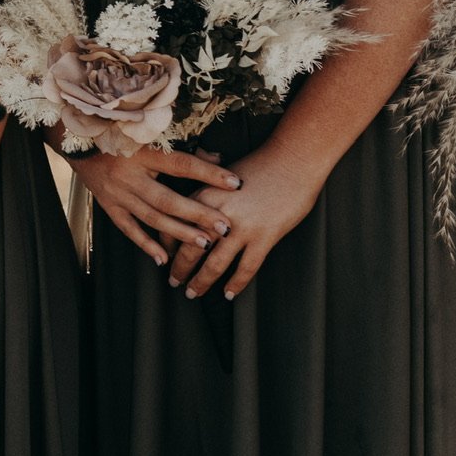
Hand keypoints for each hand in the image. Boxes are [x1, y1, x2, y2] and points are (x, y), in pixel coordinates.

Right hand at [67, 145, 240, 266]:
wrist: (79, 141)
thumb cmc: (121, 135)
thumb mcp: (149, 135)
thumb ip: (184, 148)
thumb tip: (219, 158)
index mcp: (143, 153)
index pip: (181, 164)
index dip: (208, 173)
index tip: (235, 182)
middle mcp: (130, 175)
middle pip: (167, 198)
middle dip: (197, 214)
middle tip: (224, 227)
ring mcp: (118, 193)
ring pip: (151, 217)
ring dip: (179, 232)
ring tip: (204, 244)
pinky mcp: (109, 206)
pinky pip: (129, 229)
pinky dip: (145, 244)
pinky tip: (163, 258)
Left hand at [167, 143, 325, 300]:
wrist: (293, 161)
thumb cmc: (260, 163)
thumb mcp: (222, 171)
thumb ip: (204, 185)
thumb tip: (191, 194)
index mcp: (204, 194)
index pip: (175, 225)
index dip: (166, 244)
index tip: (162, 255)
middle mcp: (217, 213)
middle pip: (190, 248)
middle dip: (179, 268)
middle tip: (172, 281)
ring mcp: (241, 228)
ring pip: (214, 264)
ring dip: (201, 281)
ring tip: (192, 292)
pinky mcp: (264, 237)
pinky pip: (246, 268)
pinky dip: (236, 283)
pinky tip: (229, 294)